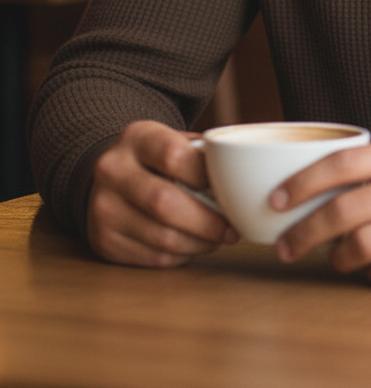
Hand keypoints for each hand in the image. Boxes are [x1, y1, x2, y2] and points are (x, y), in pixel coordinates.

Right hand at [87, 120, 237, 267]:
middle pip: (164, 202)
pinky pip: (152, 257)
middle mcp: (112, 170)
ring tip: (217, 238)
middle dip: (207, 222)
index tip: (229, 189)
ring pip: (161, 237)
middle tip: (231, 230)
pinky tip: (193, 246)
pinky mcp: (104, 241)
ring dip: (198, 243)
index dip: (206, 176)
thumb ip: (204, 154)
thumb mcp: (174, 140)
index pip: (174, 155)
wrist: (109, 176)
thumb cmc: (157, 158)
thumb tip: (243, 180)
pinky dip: (181, 255)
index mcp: (137, 137)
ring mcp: (103, 208)